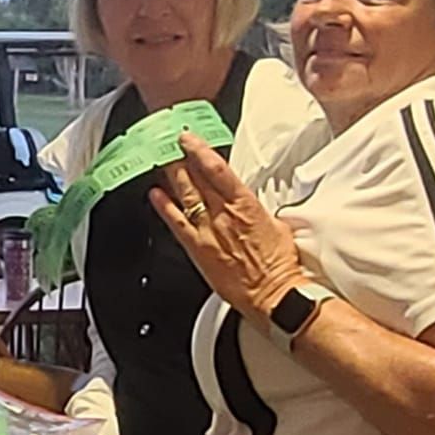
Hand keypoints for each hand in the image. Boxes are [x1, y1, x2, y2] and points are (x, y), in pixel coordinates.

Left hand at [151, 133, 304, 320]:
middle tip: (169, 146)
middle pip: (196, 179)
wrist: (273, 295)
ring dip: (172, 177)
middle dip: (181, 160)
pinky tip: (155, 195)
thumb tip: (247, 204)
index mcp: (245, 204)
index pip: (217, 168)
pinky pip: (176, 223)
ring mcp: (208, 231)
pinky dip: (163, 207)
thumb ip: (255, 210)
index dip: (199, 150)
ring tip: (161, 163)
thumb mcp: (275, 224)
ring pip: (185, 196)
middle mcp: (223, 214)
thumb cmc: (279, 264)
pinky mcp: (198, 249)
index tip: (188, 139)